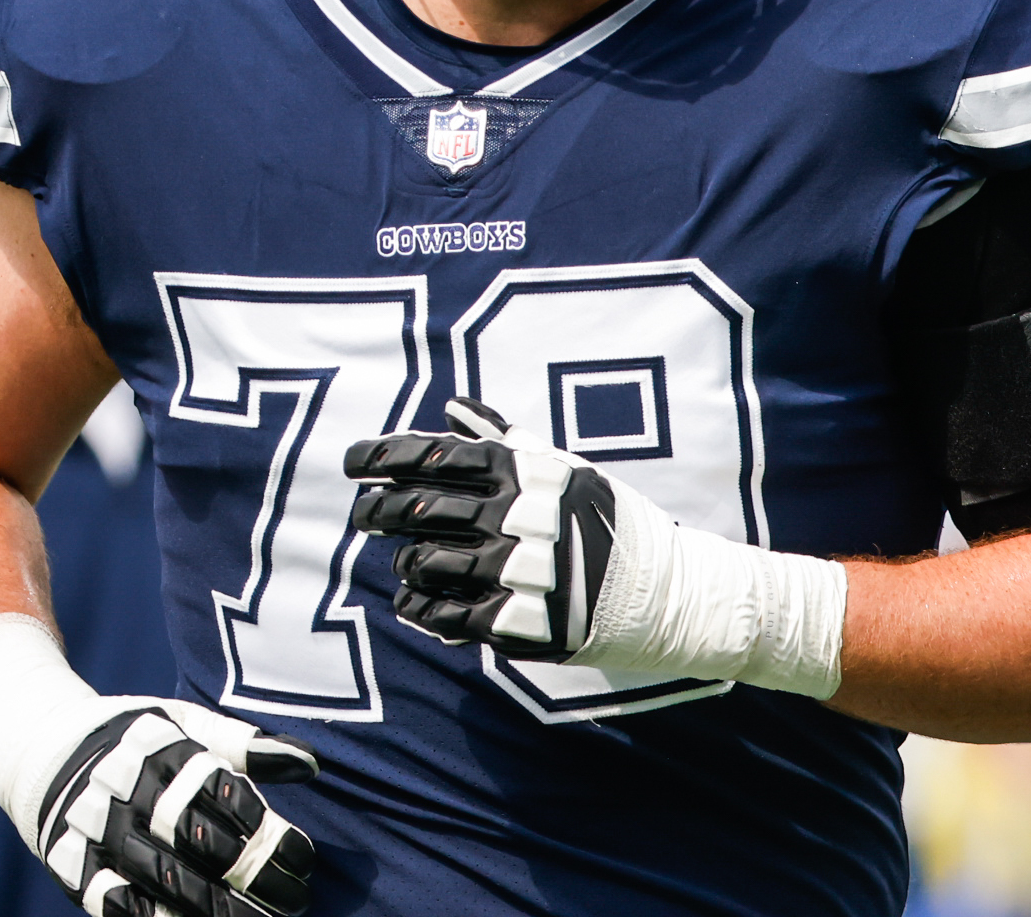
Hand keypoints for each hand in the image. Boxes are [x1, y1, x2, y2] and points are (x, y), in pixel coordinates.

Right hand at [0, 617, 318, 916]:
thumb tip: (308, 763)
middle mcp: (126, 786)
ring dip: (213, 909)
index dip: (266, 829)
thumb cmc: (134, 738)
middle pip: (196, 839)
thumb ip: (244, 744)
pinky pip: (114, 902)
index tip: (303, 859)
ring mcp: (95, 827)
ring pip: (160, 878)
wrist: (40, 747)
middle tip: (294, 902)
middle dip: (250, 877)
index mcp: (161, 747)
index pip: (223, 792)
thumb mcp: (183, 723)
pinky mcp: (69, 863)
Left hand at [344, 398, 848, 697]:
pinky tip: (413, 604)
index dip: (387, 456)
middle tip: (363, 514)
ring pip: (431, 564)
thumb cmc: (617, 527)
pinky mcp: (530, 623)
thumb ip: (506, 442)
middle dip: (379, 510)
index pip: (442, 454)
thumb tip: (454, 406)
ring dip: (406, 562)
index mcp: (534, 474)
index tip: (352, 462)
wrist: (678, 594)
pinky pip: (454, 617)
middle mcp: (526, 517)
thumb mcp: (569, 472)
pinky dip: (424, 610)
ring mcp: (528, 572)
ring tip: (404, 562)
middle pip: (424, 509)